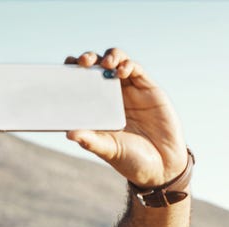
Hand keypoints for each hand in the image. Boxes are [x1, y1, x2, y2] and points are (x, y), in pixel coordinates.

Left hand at [64, 48, 187, 187]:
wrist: (162, 167)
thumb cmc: (132, 160)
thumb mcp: (108, 150)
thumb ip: (90, 140)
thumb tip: (69, 133)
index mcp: (98, 109)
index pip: (82, 83)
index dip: (74, 71)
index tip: (66, 66)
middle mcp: (112, 96)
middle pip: (98, 67)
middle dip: (89, 59)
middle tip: (83, 62)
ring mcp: (131, 90)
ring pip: (117, 61)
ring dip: (110, 56)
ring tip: (105, 64)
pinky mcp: (148, 88)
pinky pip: (136, 69)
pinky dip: (127, 64)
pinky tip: (121, 71)